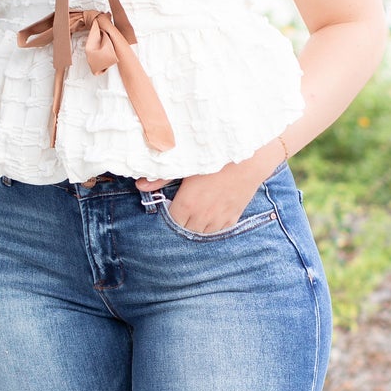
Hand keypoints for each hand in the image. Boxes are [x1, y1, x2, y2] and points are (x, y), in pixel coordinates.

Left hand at [136, 139, 283, 234]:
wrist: (250, 158)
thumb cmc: (216, 157)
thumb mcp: (187, 165)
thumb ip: (162, 178)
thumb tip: (140, 186)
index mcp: (187, 204)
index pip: (171, 222)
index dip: (168, 215)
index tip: (170, 205)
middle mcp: (202, 215)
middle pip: (186, 230)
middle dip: (182, 222)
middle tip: (182, 209)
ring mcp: (219, 218)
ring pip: (202, 233)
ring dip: (197, 226)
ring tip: (196, 213)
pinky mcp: (233, 217)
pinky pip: (220, 231)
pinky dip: (213, 226)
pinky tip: (211, 215)